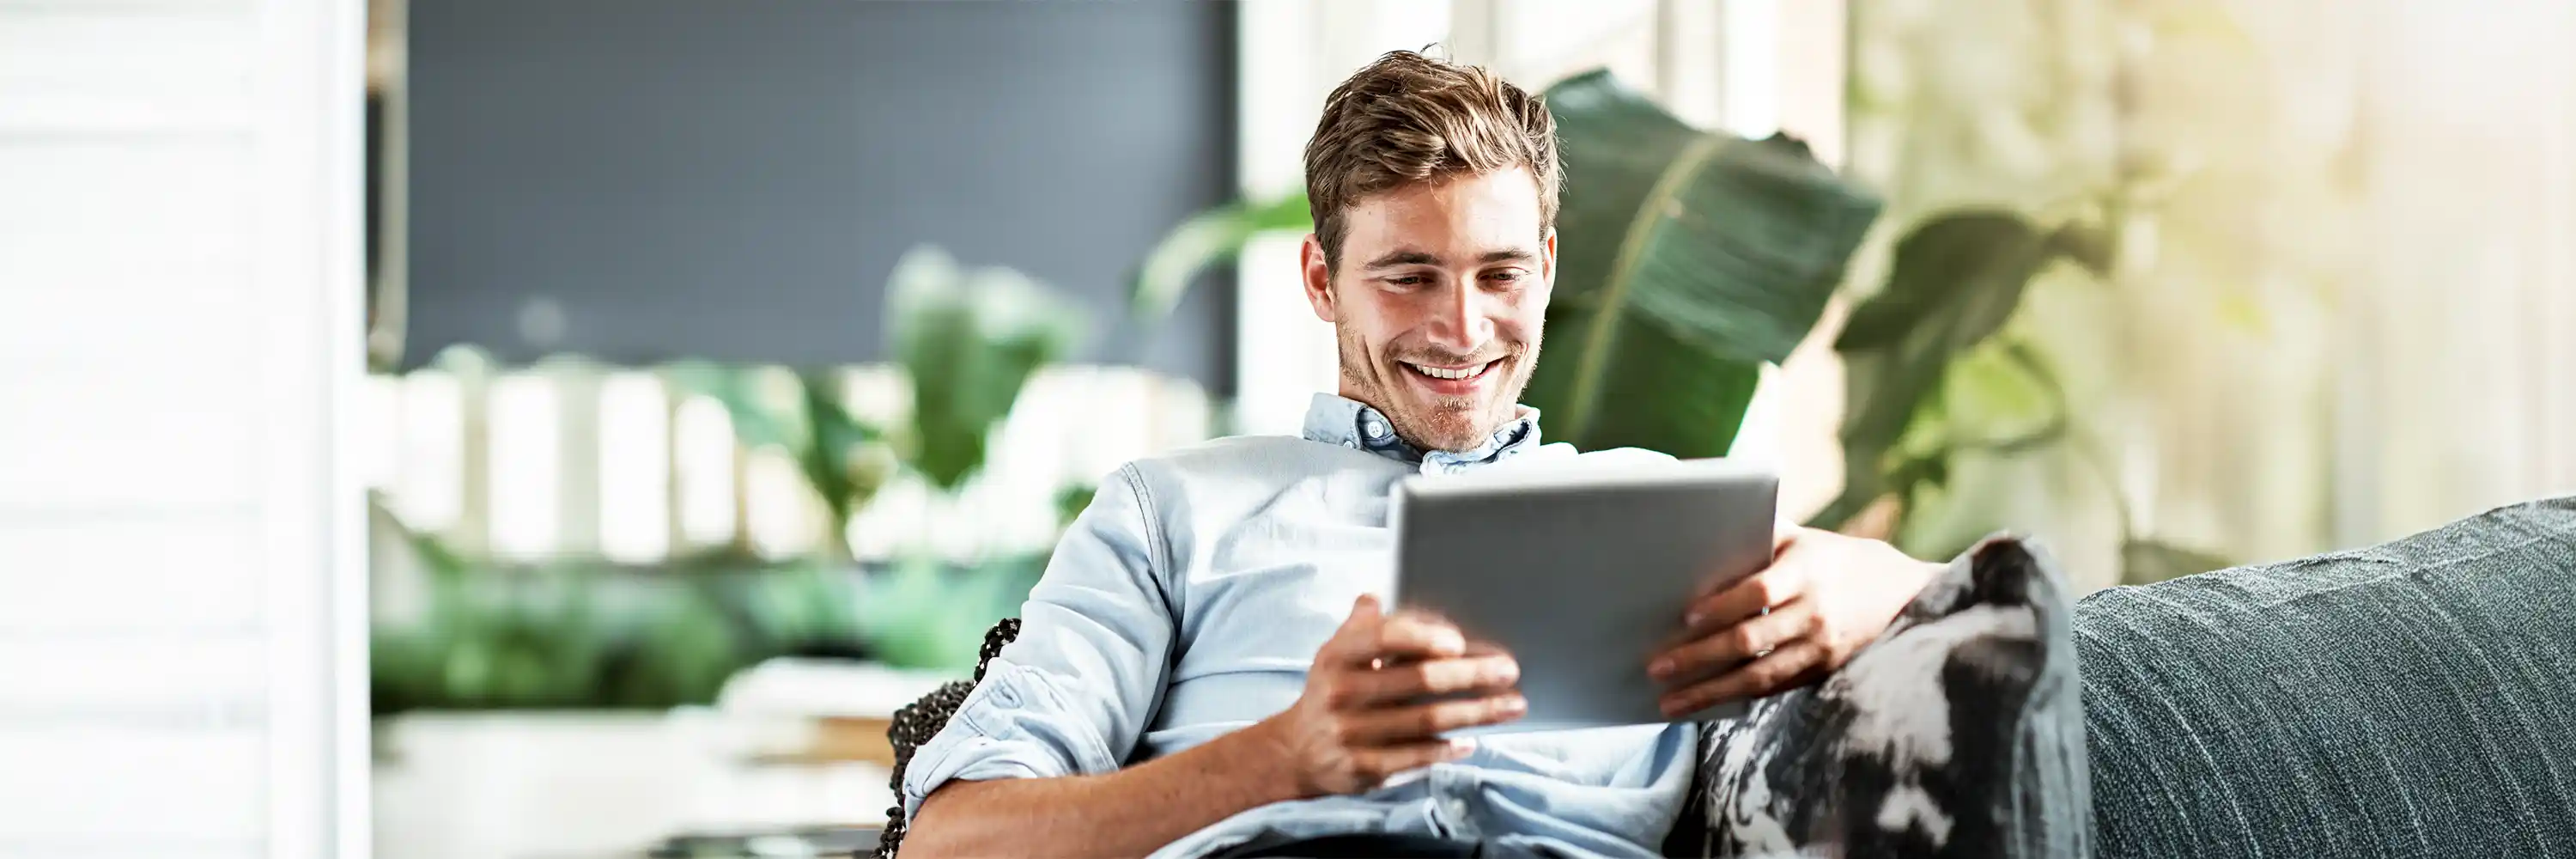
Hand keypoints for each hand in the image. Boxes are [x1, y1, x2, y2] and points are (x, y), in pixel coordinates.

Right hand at [1257, 595, 1524, 796]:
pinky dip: (1447, 748)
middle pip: (1417, 681)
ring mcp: (1352, 733)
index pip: (1382, 639)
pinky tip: (1473, 740)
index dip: (1421, 638)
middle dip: (1469, 675)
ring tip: (1512, 705)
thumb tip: (1375, 596)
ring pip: (1425, 720)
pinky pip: (1415, 756)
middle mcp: (1342, 693)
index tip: (1458, 641)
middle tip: (1507, 670)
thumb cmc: (1331, 691)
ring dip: (1475, 712)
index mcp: (1338, 656)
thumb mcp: (1337, 652)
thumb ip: (1362, 626)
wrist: (1296, 750)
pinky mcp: (1364, 768)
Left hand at [1647, 525, 1940, 716]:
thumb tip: (1701, 523)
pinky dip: (1734, 698)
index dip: (1722, 606)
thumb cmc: (1828, 557)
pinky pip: (1772, 689)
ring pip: (1758, 676)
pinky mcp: (1820, 671)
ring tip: (1669, 702)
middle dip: (1699, 657)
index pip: (1758, 590)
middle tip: (1657, 667)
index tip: (1686, 618)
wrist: (1896, 591)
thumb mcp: (1799, 537)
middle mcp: (1814, 611)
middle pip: (1749, 639)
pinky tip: (1703, 703)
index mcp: (1806, 570)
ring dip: (1709, 691)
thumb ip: (1757, 532)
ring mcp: (1819, 647)